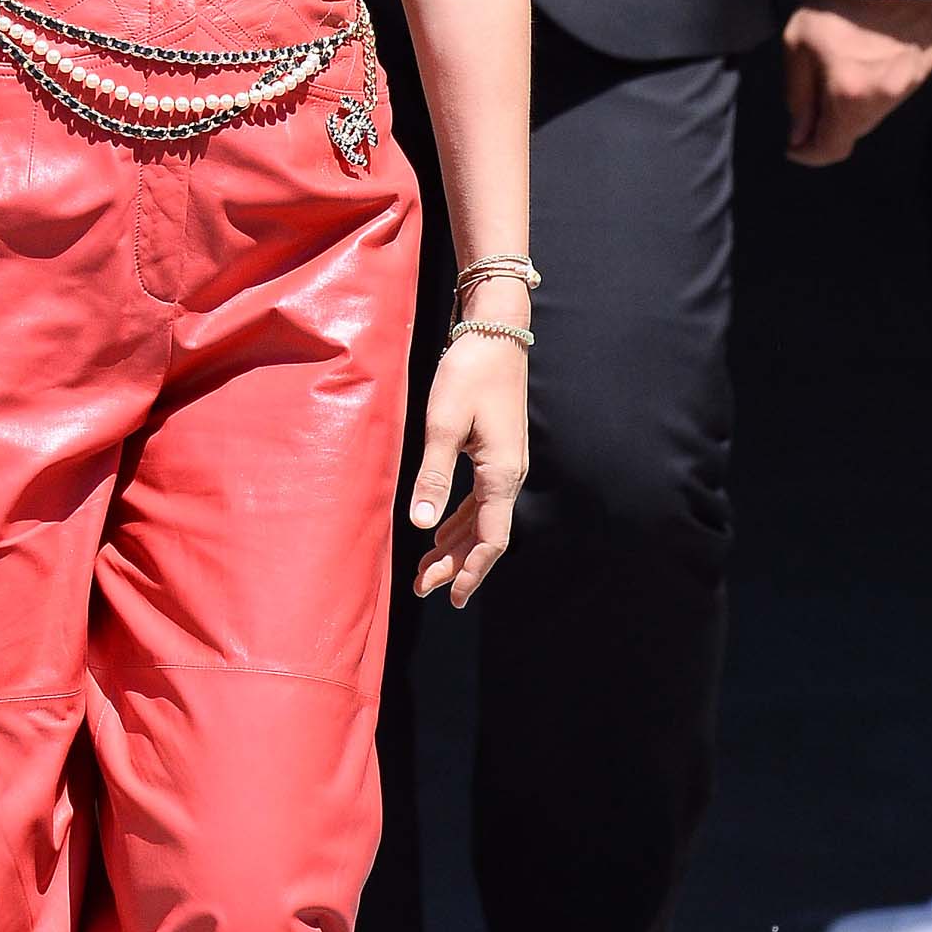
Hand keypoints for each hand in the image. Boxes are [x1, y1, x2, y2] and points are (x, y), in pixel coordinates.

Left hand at [407, 328, 528, 608]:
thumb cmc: (468, 374)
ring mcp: (504, 465)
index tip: (452, 598)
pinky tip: (440, 531)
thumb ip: (434, 476)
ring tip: (427, 570)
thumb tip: (423, 525)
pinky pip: (479, 500)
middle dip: (456, 566)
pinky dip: (459, 521)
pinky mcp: (495, 453)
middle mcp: (508, 475)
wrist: (495, 333)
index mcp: (500, 474)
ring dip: (456, 546)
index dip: (471, 572)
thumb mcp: (444, 425)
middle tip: (423, 589)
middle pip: (485, 536)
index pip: (490, 539)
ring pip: (482, 520)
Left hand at [781, 0, 931, 166]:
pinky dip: (880, 85)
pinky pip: (898, 89)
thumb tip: (799, 139)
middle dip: (832, 124)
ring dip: (858, 104)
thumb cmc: (830, 5)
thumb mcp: (796, 48)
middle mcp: (886, 96)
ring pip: (878, 111)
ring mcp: (912, 81)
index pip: (831, 149)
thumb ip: (798, 100)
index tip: (794, 146)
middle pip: (855, 131)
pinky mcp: (928, 64)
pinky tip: (870, 59)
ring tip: (844, 71)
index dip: (809, 153)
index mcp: (849, 96)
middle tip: (815, 101)